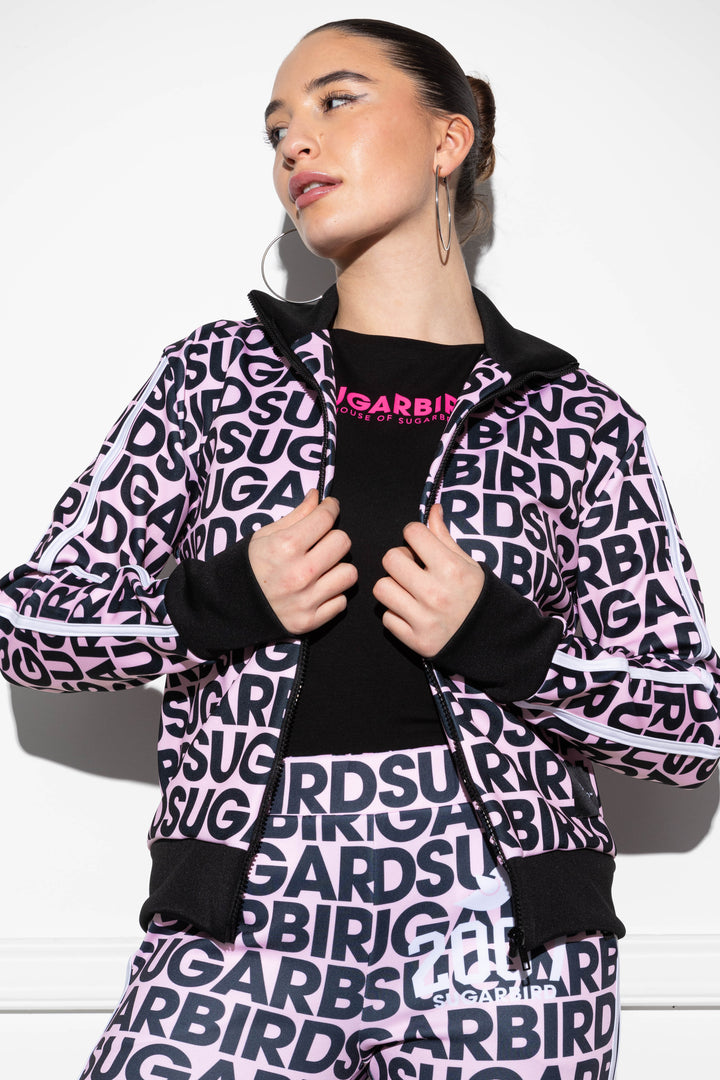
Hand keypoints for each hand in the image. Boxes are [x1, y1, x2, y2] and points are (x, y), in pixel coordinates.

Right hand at [248, 489, 356, 634]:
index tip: (330, 506)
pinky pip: (341, 602)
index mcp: (286, 547)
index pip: (325, 518)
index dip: (331, 507)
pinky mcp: (309, 621)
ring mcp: (306, 600)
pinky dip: (332, 595)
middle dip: (334, 538)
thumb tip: (318, 496)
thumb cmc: (250, 565)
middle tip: (323, 542)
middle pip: (343, 543)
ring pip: (349, 574)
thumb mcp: (265, 535)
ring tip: (322, 569)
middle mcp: (299, 573)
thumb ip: (296, 515)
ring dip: (338, 568)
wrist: (230, 605)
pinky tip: (317, 590)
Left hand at [373, 503, 484, 656]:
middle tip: (412, 568)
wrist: (492, 640)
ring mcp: (424, 619)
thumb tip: (432, 509)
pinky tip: (412, 613)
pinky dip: (396, 614)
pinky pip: (386, 618)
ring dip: (393, 587)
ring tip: (408, 591)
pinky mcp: (416, 641)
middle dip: (400, 560)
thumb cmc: (477, 596)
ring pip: (381, 588)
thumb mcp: (468, 563)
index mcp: (451, 569)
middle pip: (390, 559)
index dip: (414, 535)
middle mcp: (435, 593)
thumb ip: (444, 537)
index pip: (412, 533)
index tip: (420, 544)